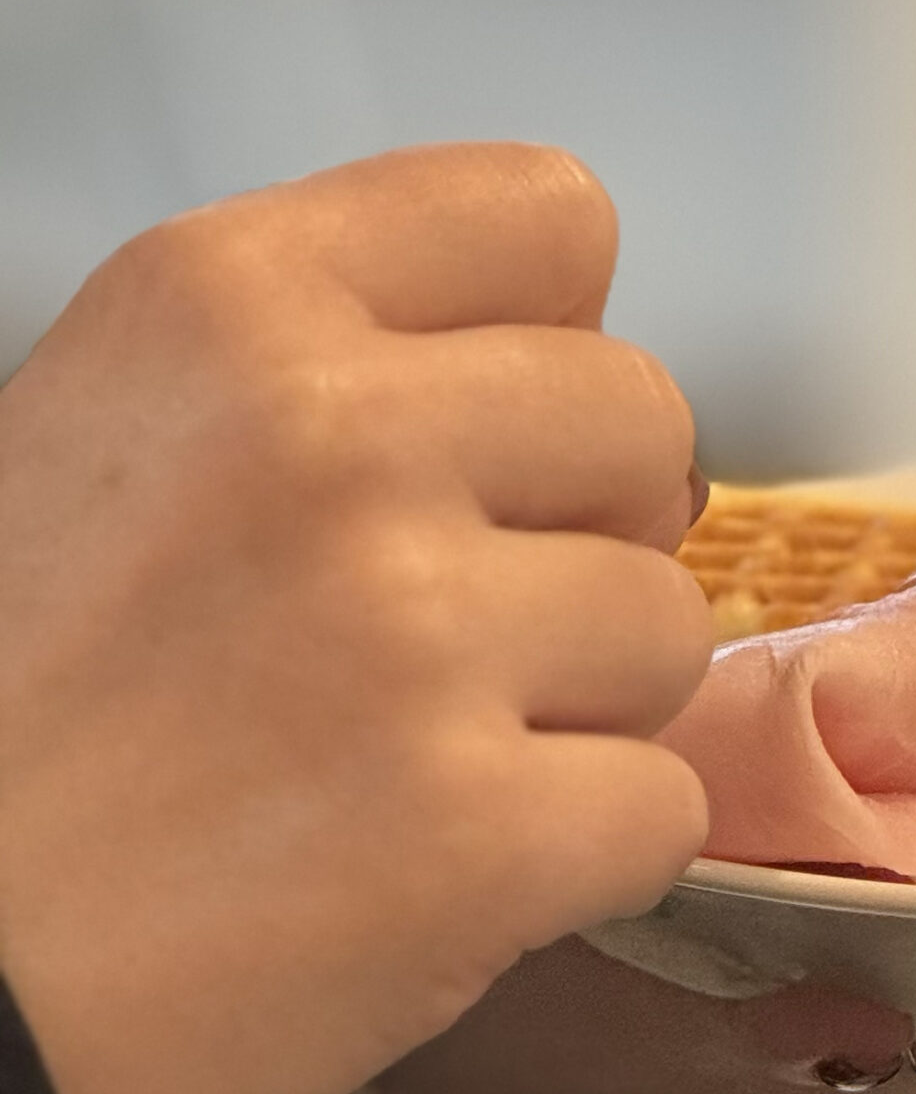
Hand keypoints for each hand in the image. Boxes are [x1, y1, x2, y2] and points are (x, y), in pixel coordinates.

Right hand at [0, 145, 711, 1093]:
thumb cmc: (13, 727)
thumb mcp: (112, 443)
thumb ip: (331, 375)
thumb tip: (568, 395)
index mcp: (228, 308)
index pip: (550, 216)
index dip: (552, 346)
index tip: (495, 444)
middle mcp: (329, 439)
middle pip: (647, 421)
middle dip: (586, 534)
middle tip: (455, 637)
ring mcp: (410, 635)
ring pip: (671, 626)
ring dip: (585, 708)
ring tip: (417, 767)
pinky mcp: (475, 833)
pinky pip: (666, 807)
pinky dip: (587, 862)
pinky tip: (441, 878)